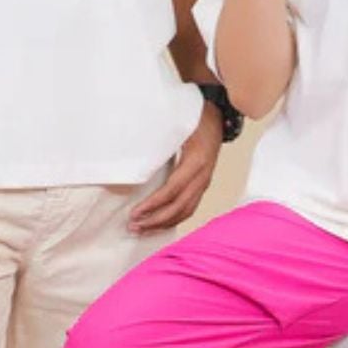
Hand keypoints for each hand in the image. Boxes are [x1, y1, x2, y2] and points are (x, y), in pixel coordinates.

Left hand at [129, 101, 222, 234]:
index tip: (135, 213)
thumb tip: (131, 146)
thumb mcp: (177, 123)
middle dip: (155, 220)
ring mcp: (204, 182)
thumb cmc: (195, 117)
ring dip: (163, 224)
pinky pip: (189, 208)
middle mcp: (202, 176)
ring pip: (185, 211)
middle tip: (133, 226)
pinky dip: (173, 220)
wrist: (217, 118)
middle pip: (179, 207)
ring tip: (142, 229)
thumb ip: (159, 136)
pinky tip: (158, 224)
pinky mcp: (202, 185)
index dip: (153, 204)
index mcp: (196, 161)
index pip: (172, 190)